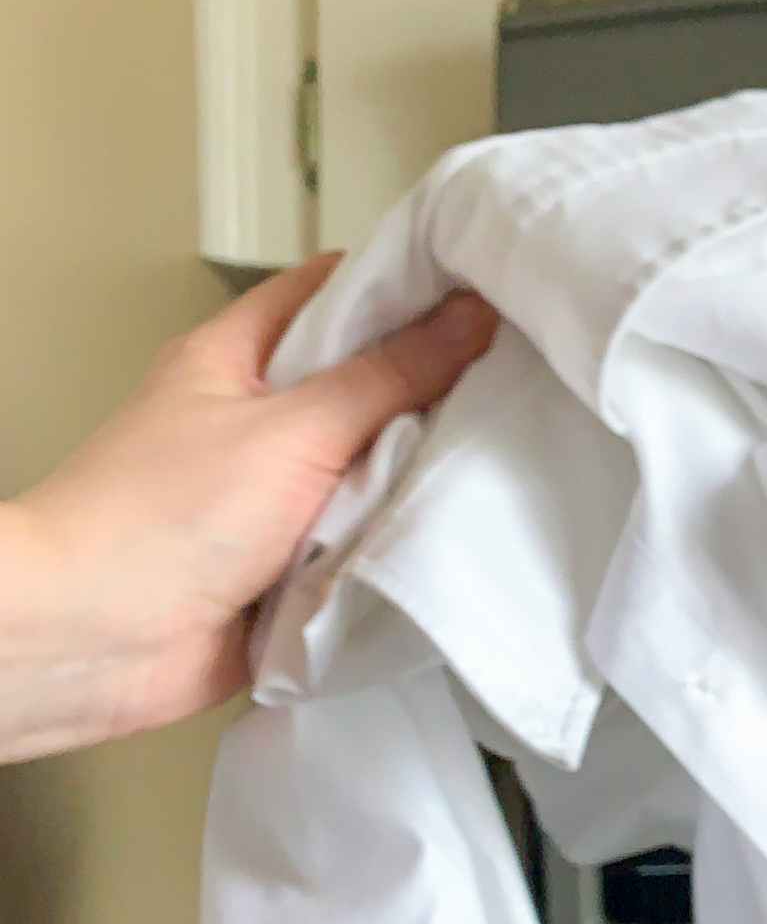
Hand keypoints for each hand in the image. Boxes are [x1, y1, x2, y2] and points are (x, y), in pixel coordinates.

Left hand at [0, 254, 497, 761]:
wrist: (98, 642)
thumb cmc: (155, 520)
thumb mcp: (291, 428)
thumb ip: (387, 375)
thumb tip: (466, 319)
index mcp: (237, 356)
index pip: (334, 290)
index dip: (406, 281)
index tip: (484, 287)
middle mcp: (258, 419)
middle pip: (366, 381)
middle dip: (433, 387)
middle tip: (511, 380)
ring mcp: (276, 492)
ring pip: (376, 465)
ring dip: (419, 473)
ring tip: (493, 457)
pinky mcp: (294, 561)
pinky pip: (368, 538)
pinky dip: (401, 540)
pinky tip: (449, 531)